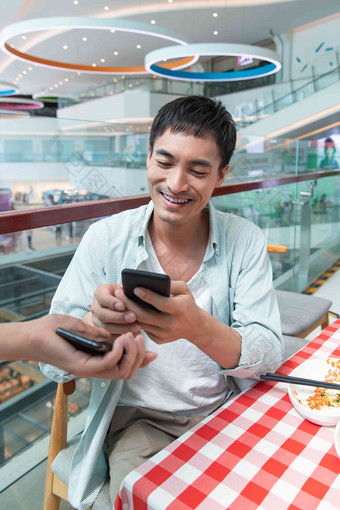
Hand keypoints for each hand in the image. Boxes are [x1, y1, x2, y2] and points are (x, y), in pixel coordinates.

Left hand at [26, 314, 155, 378]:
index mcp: (97, 360)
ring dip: (132, 355)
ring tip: (133, 337)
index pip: (124, 366)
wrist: (34, 334)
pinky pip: (108, 364)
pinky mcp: (82, 367)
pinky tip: (122, 338)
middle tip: (141, 338)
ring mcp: (89, 369)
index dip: (140, 361)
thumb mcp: (85, 329)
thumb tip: (119, 337)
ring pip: (120, 371)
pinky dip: (119, 352)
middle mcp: (95, 368)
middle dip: (139, 357)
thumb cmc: (55, 330)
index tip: (154, 353)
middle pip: (126, 372)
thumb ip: (101, 335)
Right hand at [90, 283, 140, 336]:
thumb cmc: (122, 296)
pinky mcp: (101, 333)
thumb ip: (126, 288)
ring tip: (137, 327)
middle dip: (119, 317)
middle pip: (103, 314)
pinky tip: (133, 335)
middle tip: (133, 317)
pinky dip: (121, 337)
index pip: (102, 297)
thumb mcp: (123, 288)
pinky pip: (109, 338)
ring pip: (106, 328)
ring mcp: (96, 321)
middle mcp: (96, 308)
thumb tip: (132, 286)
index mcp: (100, 293)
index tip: (123, 305)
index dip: (112, 302)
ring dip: (122, 328)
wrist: (113, 307)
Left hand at [116, 281, 241, 368]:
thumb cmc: (186, 303)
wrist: (194, 327)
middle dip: (129, 304)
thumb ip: (171, 284)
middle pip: (145, 315)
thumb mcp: (184, 290)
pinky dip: (133, 319)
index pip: (161, 304)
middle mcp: (172, 324)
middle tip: (118, 292)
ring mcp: (164, 334)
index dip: (148, 296)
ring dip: (128, 311)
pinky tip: (125, 309)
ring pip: (141, 323)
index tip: (135, 288)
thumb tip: (151, 280)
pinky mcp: (158, 340)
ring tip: (118, 299)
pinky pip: (143, 328)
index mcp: (180, 310)